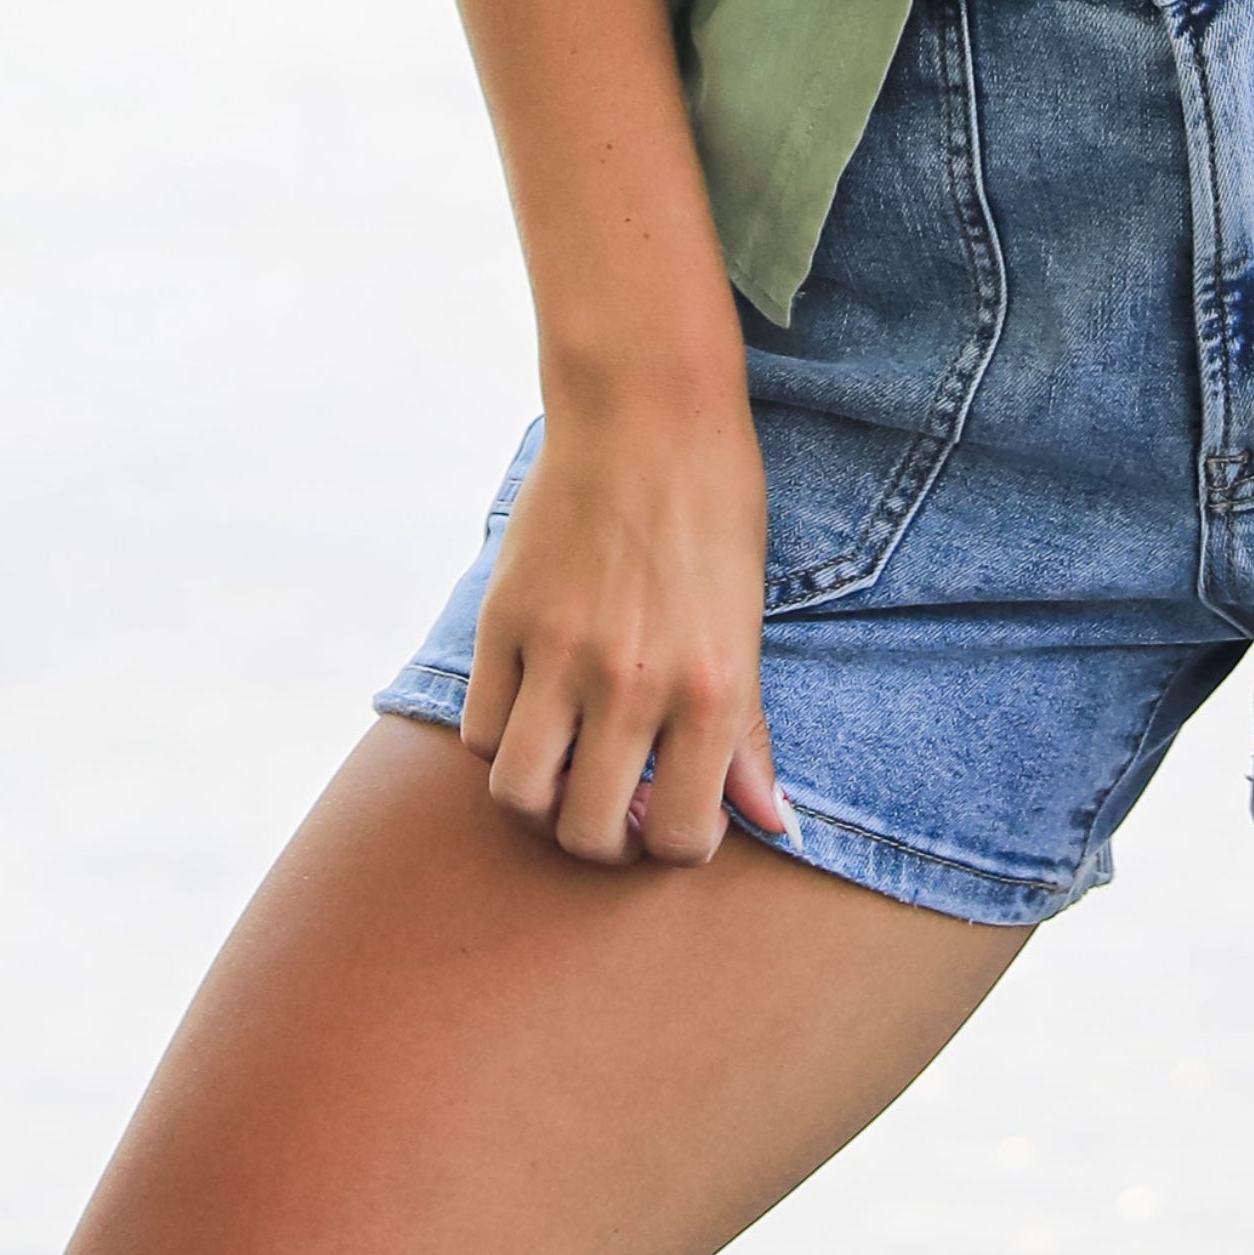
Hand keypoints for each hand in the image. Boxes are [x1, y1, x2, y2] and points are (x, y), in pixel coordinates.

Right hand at [459, 371, 791, 869]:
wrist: (648, 410)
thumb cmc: (716, 510)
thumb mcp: (749, 623)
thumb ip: (750, 733)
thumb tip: (773, 824)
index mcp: (713, 688)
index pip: (683, 839)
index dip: (677, 845)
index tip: (674, 814)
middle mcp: (635, 683)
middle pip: (588, 834)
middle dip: (603, 839)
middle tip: (615, 802)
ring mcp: (562, 654)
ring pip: (519, 795)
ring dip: (542, 800)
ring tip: (566, 765)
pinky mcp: (505, 621)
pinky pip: (480, 730)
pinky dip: (501, 738)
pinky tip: (533, 708)